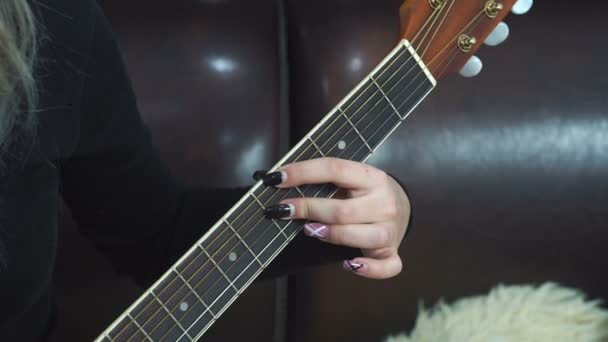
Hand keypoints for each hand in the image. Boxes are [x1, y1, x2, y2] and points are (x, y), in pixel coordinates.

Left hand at [261, 157, 410, 278]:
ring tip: (311, 230)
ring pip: (360, 237)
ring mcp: (390, 230)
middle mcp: (384, 203)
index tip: (276, 178)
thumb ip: (324, 181)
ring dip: (330, 235)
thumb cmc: (366, 193)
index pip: (335, 169)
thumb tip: (280, 181)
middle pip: (342, 210)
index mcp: (372, 177)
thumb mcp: (351, 179)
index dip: (303, 173)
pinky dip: (368, 269)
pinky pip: (386, 267)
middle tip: (285, 210)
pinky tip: (348, 264)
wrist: (402, 206)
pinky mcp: (391, 253)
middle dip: (309, 209)